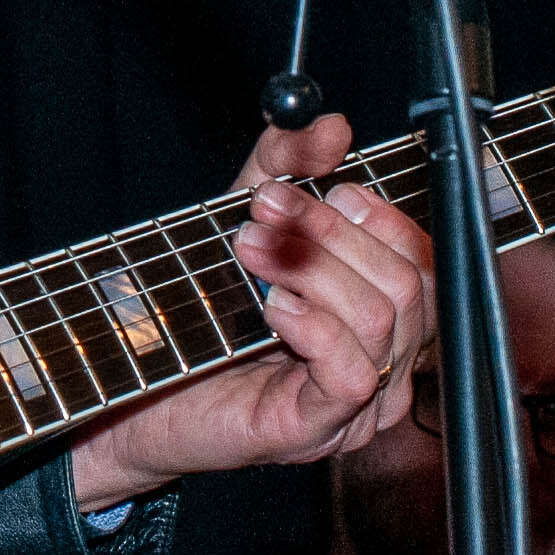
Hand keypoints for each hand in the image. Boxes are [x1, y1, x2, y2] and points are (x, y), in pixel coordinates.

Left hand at [69, 113, 431, 510]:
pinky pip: (353, 373)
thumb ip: (286, 161)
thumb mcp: (246, 211)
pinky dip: (314, 326)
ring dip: (311, 268)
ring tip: (249, 249)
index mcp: (379, 307)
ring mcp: (357, 402)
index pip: (418, 256)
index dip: (371, 212)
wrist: (135, 374)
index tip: (313, 185)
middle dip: (329, 234)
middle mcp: (384, 358)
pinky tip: (271, 306)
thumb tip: (332, 127)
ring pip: (383, 320)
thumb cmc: (201, 302)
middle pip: (407, 283)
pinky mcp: (319, 427)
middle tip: (262, 209)